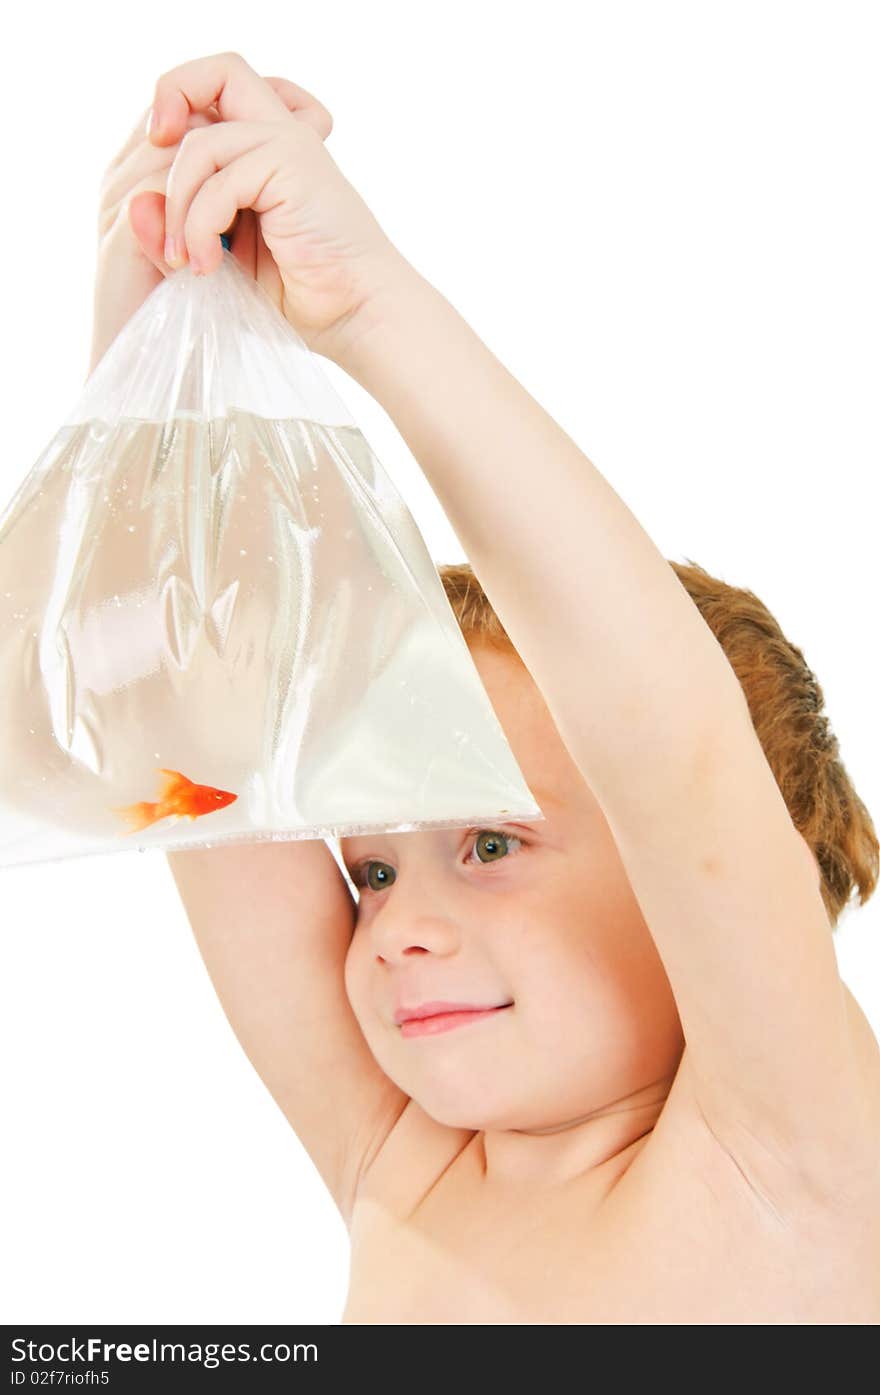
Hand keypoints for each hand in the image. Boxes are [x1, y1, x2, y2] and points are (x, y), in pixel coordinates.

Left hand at [144, 50, 408, 362]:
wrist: (356, 316)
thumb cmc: (299, 296)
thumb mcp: (224, 258)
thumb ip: (180, 229)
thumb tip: (134, 203)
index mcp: (267, 151)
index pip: (211, 98)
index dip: (172, 122)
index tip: (154, 193)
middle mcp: (280, 136)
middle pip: (216, 72)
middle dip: (167, 101)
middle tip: (150, 165)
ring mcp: (289, 144)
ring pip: (201, 139)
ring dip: (178, 204)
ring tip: (183, 259)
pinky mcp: (293, 162)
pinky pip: (219, 178)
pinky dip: (199, 226)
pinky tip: (206, 266)